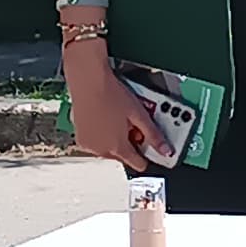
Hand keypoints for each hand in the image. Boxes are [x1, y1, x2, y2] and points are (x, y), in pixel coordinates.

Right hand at [60, 42, 156, 172]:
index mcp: (117, 147)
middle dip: (130, 144)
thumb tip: (165, 150)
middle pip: (123, 156)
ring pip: (108, 150)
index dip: (147, 156)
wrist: (88, 83)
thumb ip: (153, 135)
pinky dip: (102, 136)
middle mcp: (101, 150)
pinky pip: (96, 143)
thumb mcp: (140, 114)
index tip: (150, 148)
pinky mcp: (79, 138)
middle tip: (133, 125)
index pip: (137, 164)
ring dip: (115, 141)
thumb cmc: (111, 94)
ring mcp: (88, 144)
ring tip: (118, 119)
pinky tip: (106, 120)